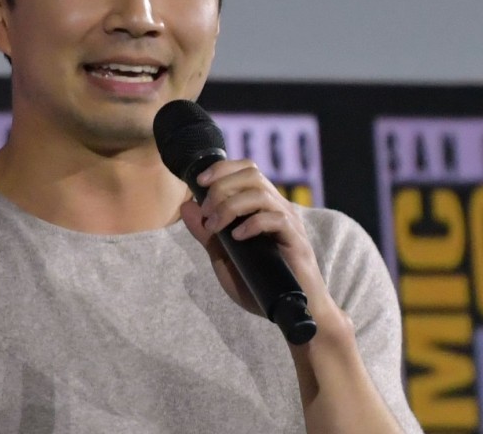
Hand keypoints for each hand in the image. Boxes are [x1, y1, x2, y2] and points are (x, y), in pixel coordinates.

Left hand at [179, 159, 332, 321]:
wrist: (290, 313)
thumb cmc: (259, 286)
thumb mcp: (224, 258)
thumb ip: (207, 234)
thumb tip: (186, 206)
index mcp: (262, 207)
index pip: (246, 170)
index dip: (222, 168)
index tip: (199, 182)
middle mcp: (277, 208)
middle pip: (251, 174)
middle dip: (221, 187)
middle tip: (206, 212)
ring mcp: (289, 223)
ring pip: (260, 193)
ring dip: (230, 206)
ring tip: (216, 226)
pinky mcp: (296, 241)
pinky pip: (275, 219)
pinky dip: (251, 224)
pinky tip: (237, 238)